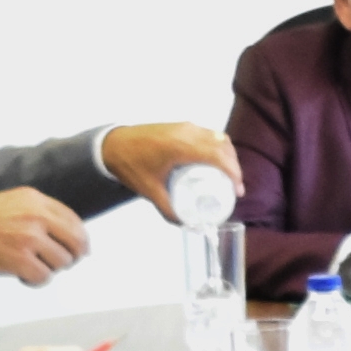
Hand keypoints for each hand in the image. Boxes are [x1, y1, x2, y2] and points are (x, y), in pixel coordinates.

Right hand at [0, 187, 88, 282]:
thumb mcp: (14, 201)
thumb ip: (40, 212)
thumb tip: (69, 232)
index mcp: (36, 200)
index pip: (74, 220)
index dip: (80, 238)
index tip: (78, 248)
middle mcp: (36, 216)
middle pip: (76, 243)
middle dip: (72, 256)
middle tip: (61, 262)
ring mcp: (29, 238)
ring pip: (61, 262)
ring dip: (50, 269)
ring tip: (32, 266)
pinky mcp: (20, 260)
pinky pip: (44, 277)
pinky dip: (35, 281)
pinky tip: (23, 275)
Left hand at [98, 124, 234, 206]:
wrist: (112, 144)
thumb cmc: (130, 165)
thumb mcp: (150, 191)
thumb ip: (168, 209)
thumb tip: (186, 224)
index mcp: (180, 147)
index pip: (218, 156)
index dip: (233, 173)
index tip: (237, 189)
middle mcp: (186, 132)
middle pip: (222, 146)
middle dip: (233, 166)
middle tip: (234, 187)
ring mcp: (185, 126)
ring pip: (217, 137)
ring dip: (227, 155)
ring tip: (228, 176)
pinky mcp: (181, 125)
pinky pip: (208, 133)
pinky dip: (217, 146)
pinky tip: (215, 161)